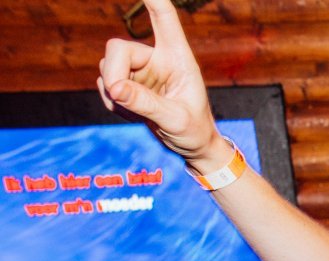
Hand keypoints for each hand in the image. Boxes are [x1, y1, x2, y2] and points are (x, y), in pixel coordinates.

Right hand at [97, 0, 227, 170]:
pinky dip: (113, 102)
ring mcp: (140, 70)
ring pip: (108, 67)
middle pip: (118, 47)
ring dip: (114, 92)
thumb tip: (115, 87)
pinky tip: (133, 114)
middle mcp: (157, 58)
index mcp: (178, 57)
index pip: (164, 19)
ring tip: (139, 113)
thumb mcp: (175, 120)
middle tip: (118, 95)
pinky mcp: (127, 83)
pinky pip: (106, 86)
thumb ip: (146, 104)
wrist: (191, 146)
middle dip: (113, 72)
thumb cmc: (194, 130)